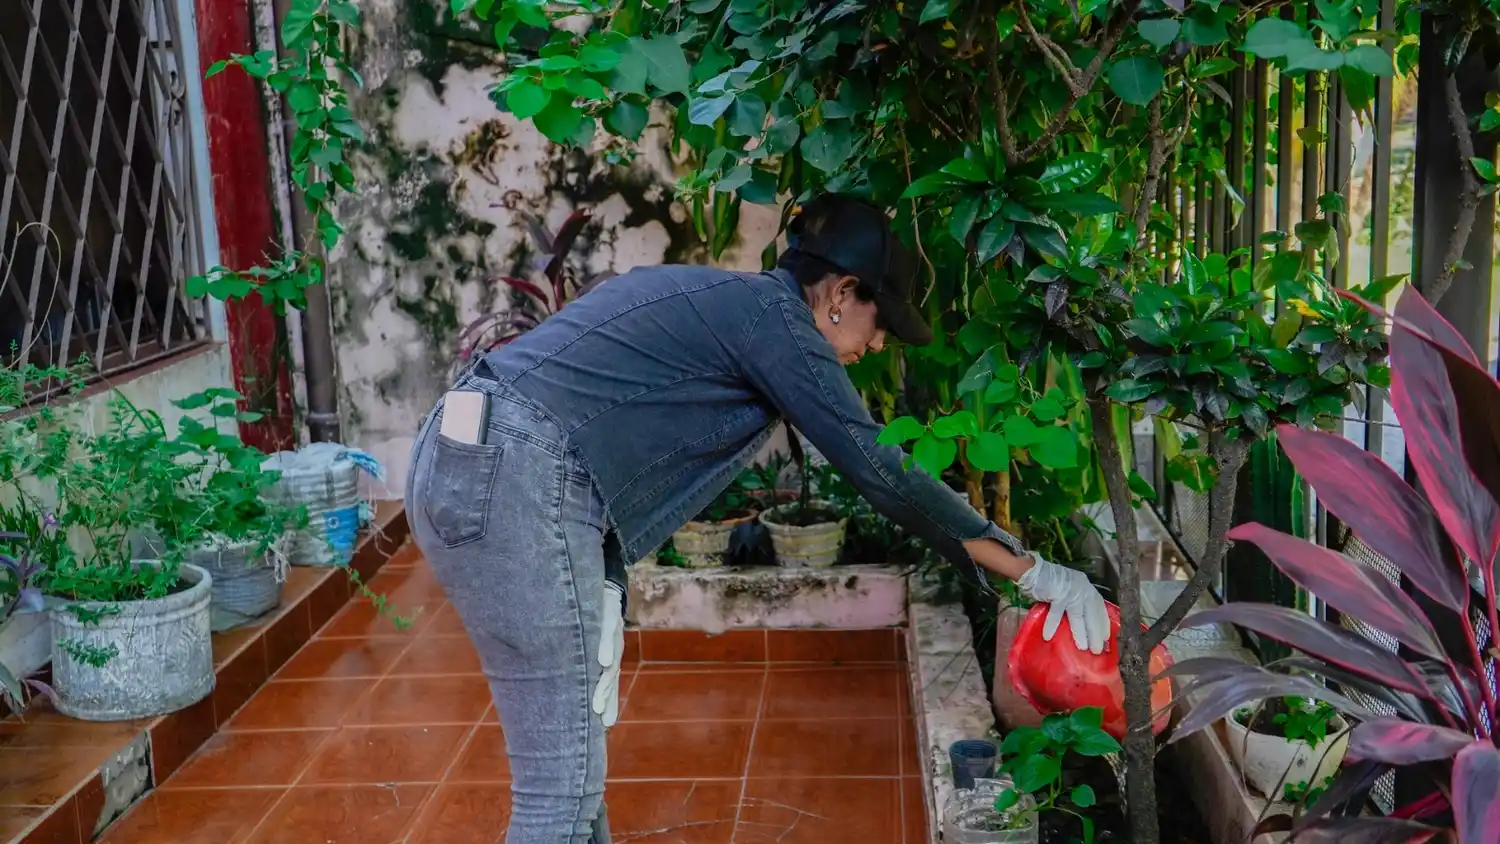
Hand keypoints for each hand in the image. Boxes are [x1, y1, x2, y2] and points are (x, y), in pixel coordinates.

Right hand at [591, 581, 625, 727]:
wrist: (608, 587)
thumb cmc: (596, 621)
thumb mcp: (591, 643)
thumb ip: (585, 666)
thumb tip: (569, 690)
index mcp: (608, 658)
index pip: (609, 684)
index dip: (608, 703)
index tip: (604, 726)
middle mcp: (614, 649)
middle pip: (610, 677)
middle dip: (605, 697)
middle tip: (599, 716)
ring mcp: (612, 633)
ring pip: (611, 659)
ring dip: (605, 680)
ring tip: (599, 698)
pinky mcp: (609, 613)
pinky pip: (608, 630)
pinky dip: (606, 647)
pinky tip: (603, 661)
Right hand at [1017, 554, 1108, 654]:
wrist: (1033, 569)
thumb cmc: (1048, 580)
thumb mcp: (1068, 588)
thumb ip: (1075, 601)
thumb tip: (1081, 624)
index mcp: (1086, 587)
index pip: (1099, 607)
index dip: (1103, 622)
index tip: (1106, 637)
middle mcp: (1082, 588)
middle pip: (1092, 614)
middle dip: (1095, 633)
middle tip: (1097, 649)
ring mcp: (1071, 591)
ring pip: (1078, 616)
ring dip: (1081, 633)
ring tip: (1082, 647)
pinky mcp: (1058, 594)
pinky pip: (1056, 614)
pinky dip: (1052, 625)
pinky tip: (1048, 636)